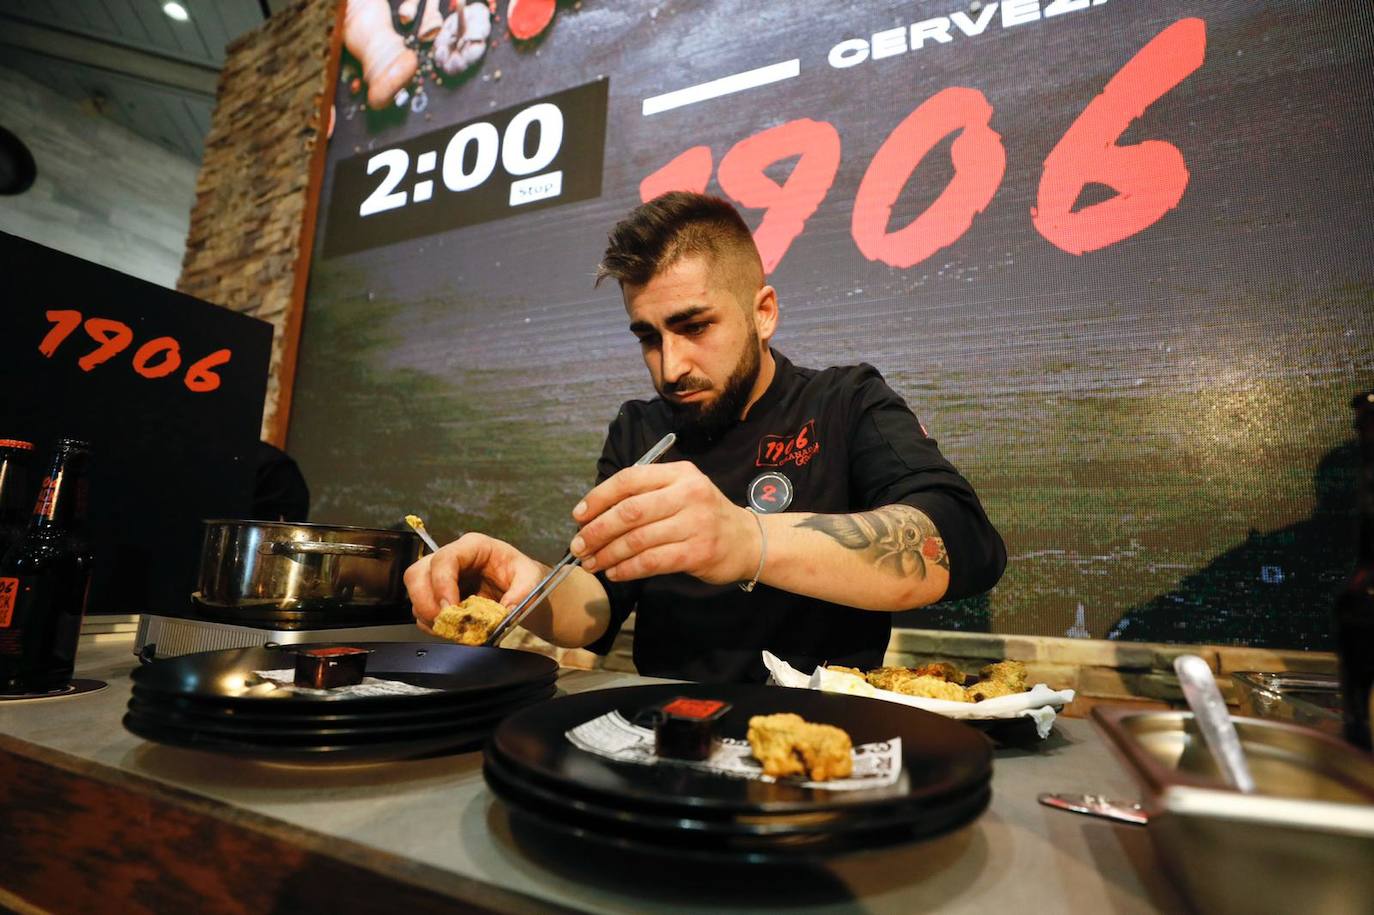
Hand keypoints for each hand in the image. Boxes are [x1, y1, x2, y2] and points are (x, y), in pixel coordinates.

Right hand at [402, 532, 546, 633]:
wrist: (526, 590)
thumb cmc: (526, 577)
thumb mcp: (532, 579)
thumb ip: (522, 593)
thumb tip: (506, 611)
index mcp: (473, 547)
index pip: (444, 560)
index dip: (441, 584)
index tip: (450, 609)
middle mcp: (452, 559)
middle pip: (417, 574)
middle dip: (425, 602)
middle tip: (444, 622)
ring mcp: (441, 578)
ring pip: (415, 593)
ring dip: (428, 616)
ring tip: (451, 629)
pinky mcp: (439, 597)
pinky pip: (421, 611)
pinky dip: (431, 625)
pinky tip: (450, 630)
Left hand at [570, 462, 759, 584]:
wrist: (747, 540)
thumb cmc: (704, 515)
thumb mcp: (681, 491)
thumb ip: (645, 496)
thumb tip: (593, 515)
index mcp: (678, 473)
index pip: (629, 480)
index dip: (598, 498)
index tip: (578, 516)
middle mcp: (688, 494)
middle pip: (630, 511)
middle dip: (597, 530)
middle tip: (578, 546)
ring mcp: (695, 523)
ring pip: (638, 539)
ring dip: (608, 553)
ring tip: (591, 563)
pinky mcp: (697, 552)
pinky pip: (652, 561)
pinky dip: (628, 569)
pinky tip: (615, 573)